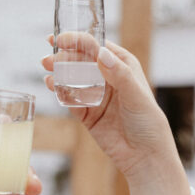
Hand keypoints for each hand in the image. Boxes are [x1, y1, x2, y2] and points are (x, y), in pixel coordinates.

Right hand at [43, 37, 188, 194]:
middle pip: (81, 60)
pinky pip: (69, 99)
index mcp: (122, 65)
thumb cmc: (147, 122)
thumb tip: (100, 53)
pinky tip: (51, 84)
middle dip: (64, 55)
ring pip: (72, 78)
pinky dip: (59, 91)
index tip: (62, 38)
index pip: (97, 47)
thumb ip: (119, 74)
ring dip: (58, 71)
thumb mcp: (136, 95)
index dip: (78, 40)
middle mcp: (107, 77)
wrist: (144, 156)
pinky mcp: (86, 113)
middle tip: (49, 56)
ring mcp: (95, 95)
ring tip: (47, 67)